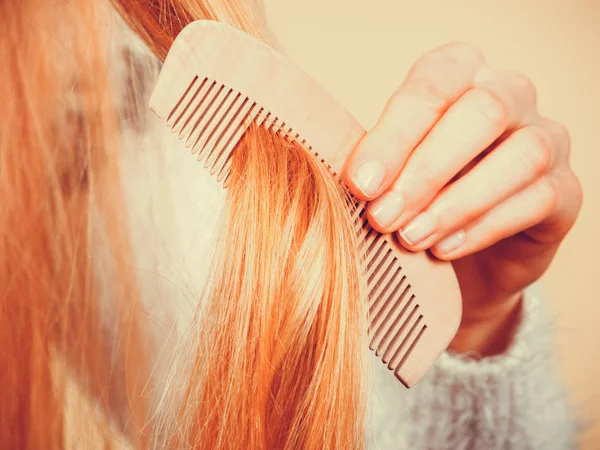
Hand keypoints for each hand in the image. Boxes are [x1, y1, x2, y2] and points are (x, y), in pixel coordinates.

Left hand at [342, 42, 582, 354]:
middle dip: (424, 170)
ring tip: (410, 238)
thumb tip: (355, 180)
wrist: (461, 252)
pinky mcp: (564, 191)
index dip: (394, 136)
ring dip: (456, 202)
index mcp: (459, 72)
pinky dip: (483, 227)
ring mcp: (546, 139)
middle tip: (381, 218)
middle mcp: (509, 94)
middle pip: (482, 112)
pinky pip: (536, 200)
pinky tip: (443, 250)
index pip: (431, 86)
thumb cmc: (416, 195)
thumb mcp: (389, 172)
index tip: (361, 184)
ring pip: (521, 156)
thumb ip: (379, 165)